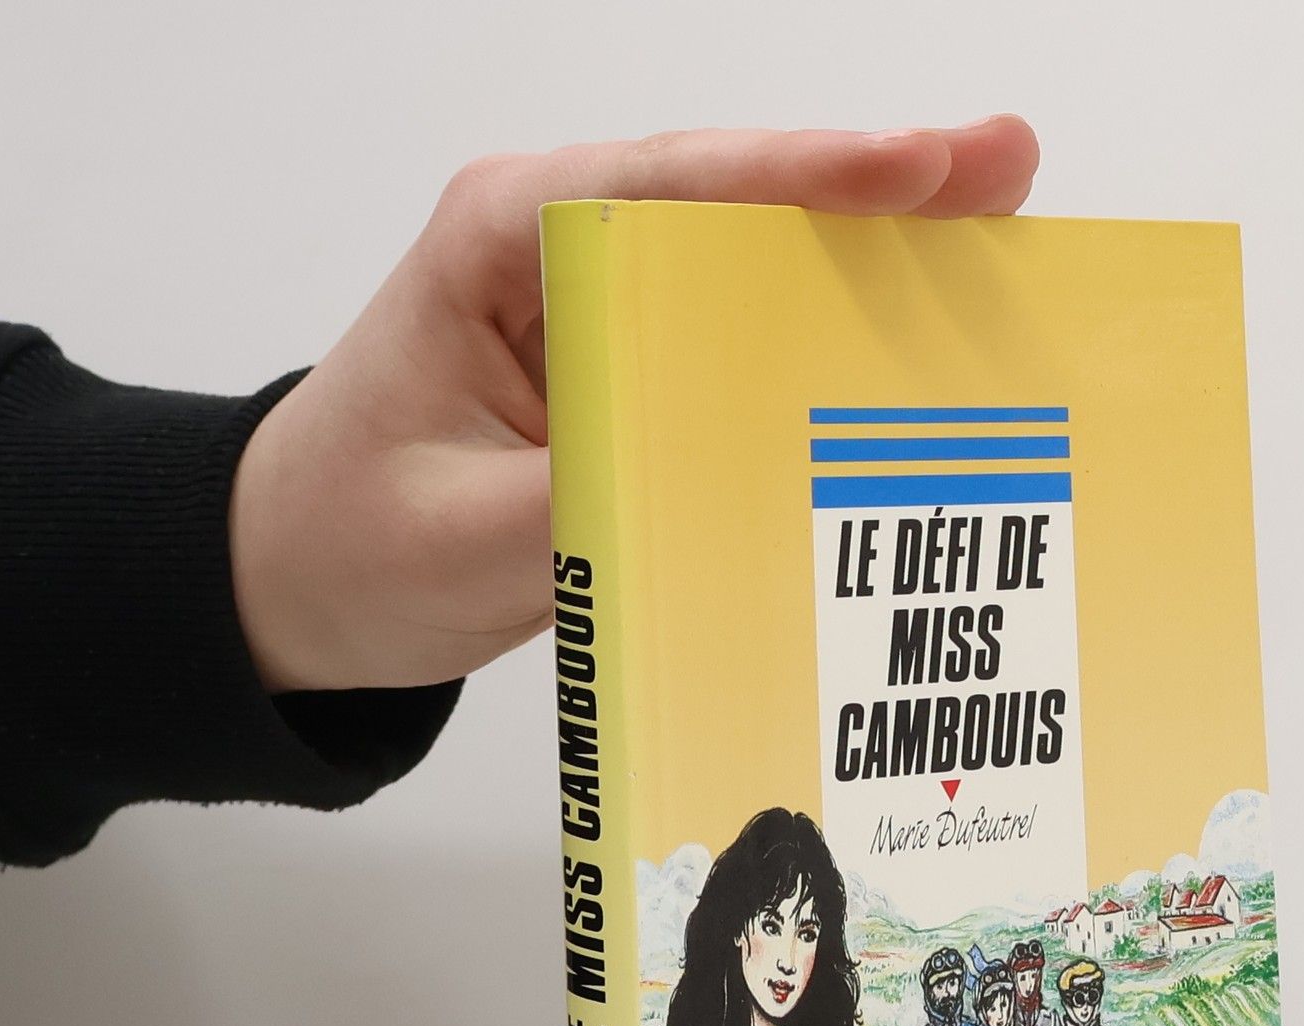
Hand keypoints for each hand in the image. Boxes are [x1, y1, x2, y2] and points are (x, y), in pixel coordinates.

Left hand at [230, 119, 1040, 692]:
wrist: (294, 579)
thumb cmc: (348, 542)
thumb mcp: (467, 538)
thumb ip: (594, 498)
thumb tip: (736, 475)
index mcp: (503, 245)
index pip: (671, 187)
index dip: (804, 176)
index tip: (919, 167)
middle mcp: (565, 251)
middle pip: (740, 200)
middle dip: (878, 188)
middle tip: (1009, 171)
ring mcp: (606, 309)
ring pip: (756, 262)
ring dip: (875, 254)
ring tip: (1000, 231)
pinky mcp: (632, 373)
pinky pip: (745, 341)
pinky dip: (831, 336)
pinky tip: (917, 339)